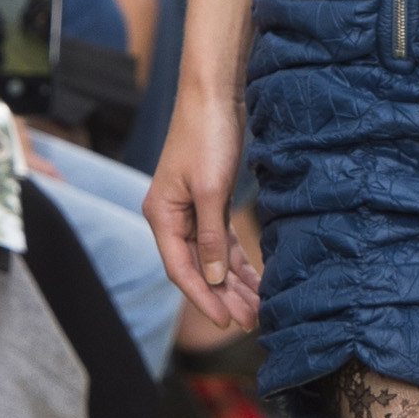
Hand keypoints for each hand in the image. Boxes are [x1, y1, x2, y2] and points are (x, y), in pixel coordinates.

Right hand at [146, 92, 260, 328]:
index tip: (225, 321)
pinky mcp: (209, 202)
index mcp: (162, 216)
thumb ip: (212, 236)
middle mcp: (172, 217)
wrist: (212, 96)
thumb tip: (216, 277)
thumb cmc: (206, 136)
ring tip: (257, 307)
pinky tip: (255, 279)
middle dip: (224, 296)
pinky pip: (223, 241)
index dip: (204, 298)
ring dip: (234, 283)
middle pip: (198, 267)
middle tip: (250, 320)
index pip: (181, 269)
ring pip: (213, 257)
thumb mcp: (211, 190)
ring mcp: (190, 211)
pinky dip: (238, 260)